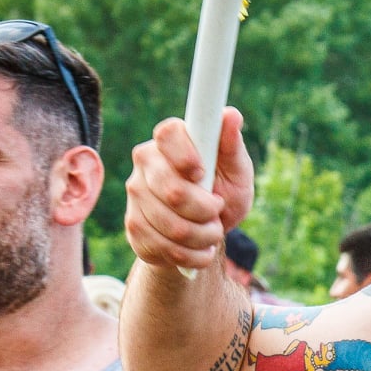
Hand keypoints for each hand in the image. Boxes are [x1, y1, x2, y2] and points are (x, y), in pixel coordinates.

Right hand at [124, 108, 253, 271]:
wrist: (207, 232)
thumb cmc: (223, 190)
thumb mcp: (236, 169)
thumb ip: (231, 145)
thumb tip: (231, 115)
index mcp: (170, 140)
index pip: (167, 134)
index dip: (185, 156)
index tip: (201, 173)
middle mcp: (146, 163)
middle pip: (173, 191)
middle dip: (206, 211)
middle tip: (218, 210)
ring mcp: (135, 196)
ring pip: (171, 225)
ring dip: (203, 236)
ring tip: (213, 232)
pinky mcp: (134, 228)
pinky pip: (163, 248)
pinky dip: (191, 255)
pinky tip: (200, 249)